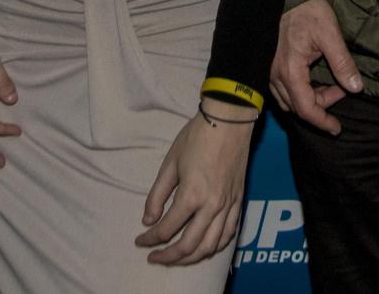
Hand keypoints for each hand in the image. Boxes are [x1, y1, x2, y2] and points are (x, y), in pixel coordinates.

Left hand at [135, 105, 256, 264]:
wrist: (229, 120)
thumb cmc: (196, 137)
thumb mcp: (170, 163)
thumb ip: (157, 195)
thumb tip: (148, 220)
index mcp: (191, 195)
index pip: (166, 229)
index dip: (150, 238)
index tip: (140, 240)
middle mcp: (212, 206)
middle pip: (188, 245)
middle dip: (168, 256)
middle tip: (154, 257)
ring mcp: (228, 206)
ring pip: (210, 246)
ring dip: (191, 258)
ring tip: (177, 258)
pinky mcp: (239, 201)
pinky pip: (229, 234)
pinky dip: (215, 246)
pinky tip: (204, 247)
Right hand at [268, 0, 363, 134]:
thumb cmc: (307, 9)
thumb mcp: (330, 34)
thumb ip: (343, 63)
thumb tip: (356, 88)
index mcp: (290, 70)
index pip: (305, 108)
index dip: (322, 121)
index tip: (337, 128)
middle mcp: (275, 74)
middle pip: (297, 106)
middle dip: (320, 107)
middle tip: (342, 92)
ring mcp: (269, 69)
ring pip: (288, 99)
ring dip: (310, 99)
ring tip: (331, 86)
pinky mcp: (269, 63)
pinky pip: (282, 88)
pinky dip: (299, 91)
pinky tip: (314, 79)